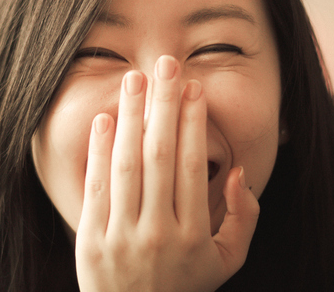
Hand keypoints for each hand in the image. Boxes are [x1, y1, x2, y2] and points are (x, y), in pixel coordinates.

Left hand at [75, 56, 259, 291]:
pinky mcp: (91, 238)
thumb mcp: (226, 262)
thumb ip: (242, 219)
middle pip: (159, 155)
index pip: (190, 165)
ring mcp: (122, 234)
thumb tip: (238, 174)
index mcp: (192, 234)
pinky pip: (96, 186)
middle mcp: (158, 230)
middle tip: (166, 65)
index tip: (192, 87)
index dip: (192, 122)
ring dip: (131, 117)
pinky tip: (104, 118)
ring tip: (134, 79)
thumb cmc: (183, 287)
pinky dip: (98, 150)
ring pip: (127, 164)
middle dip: (163, 105)